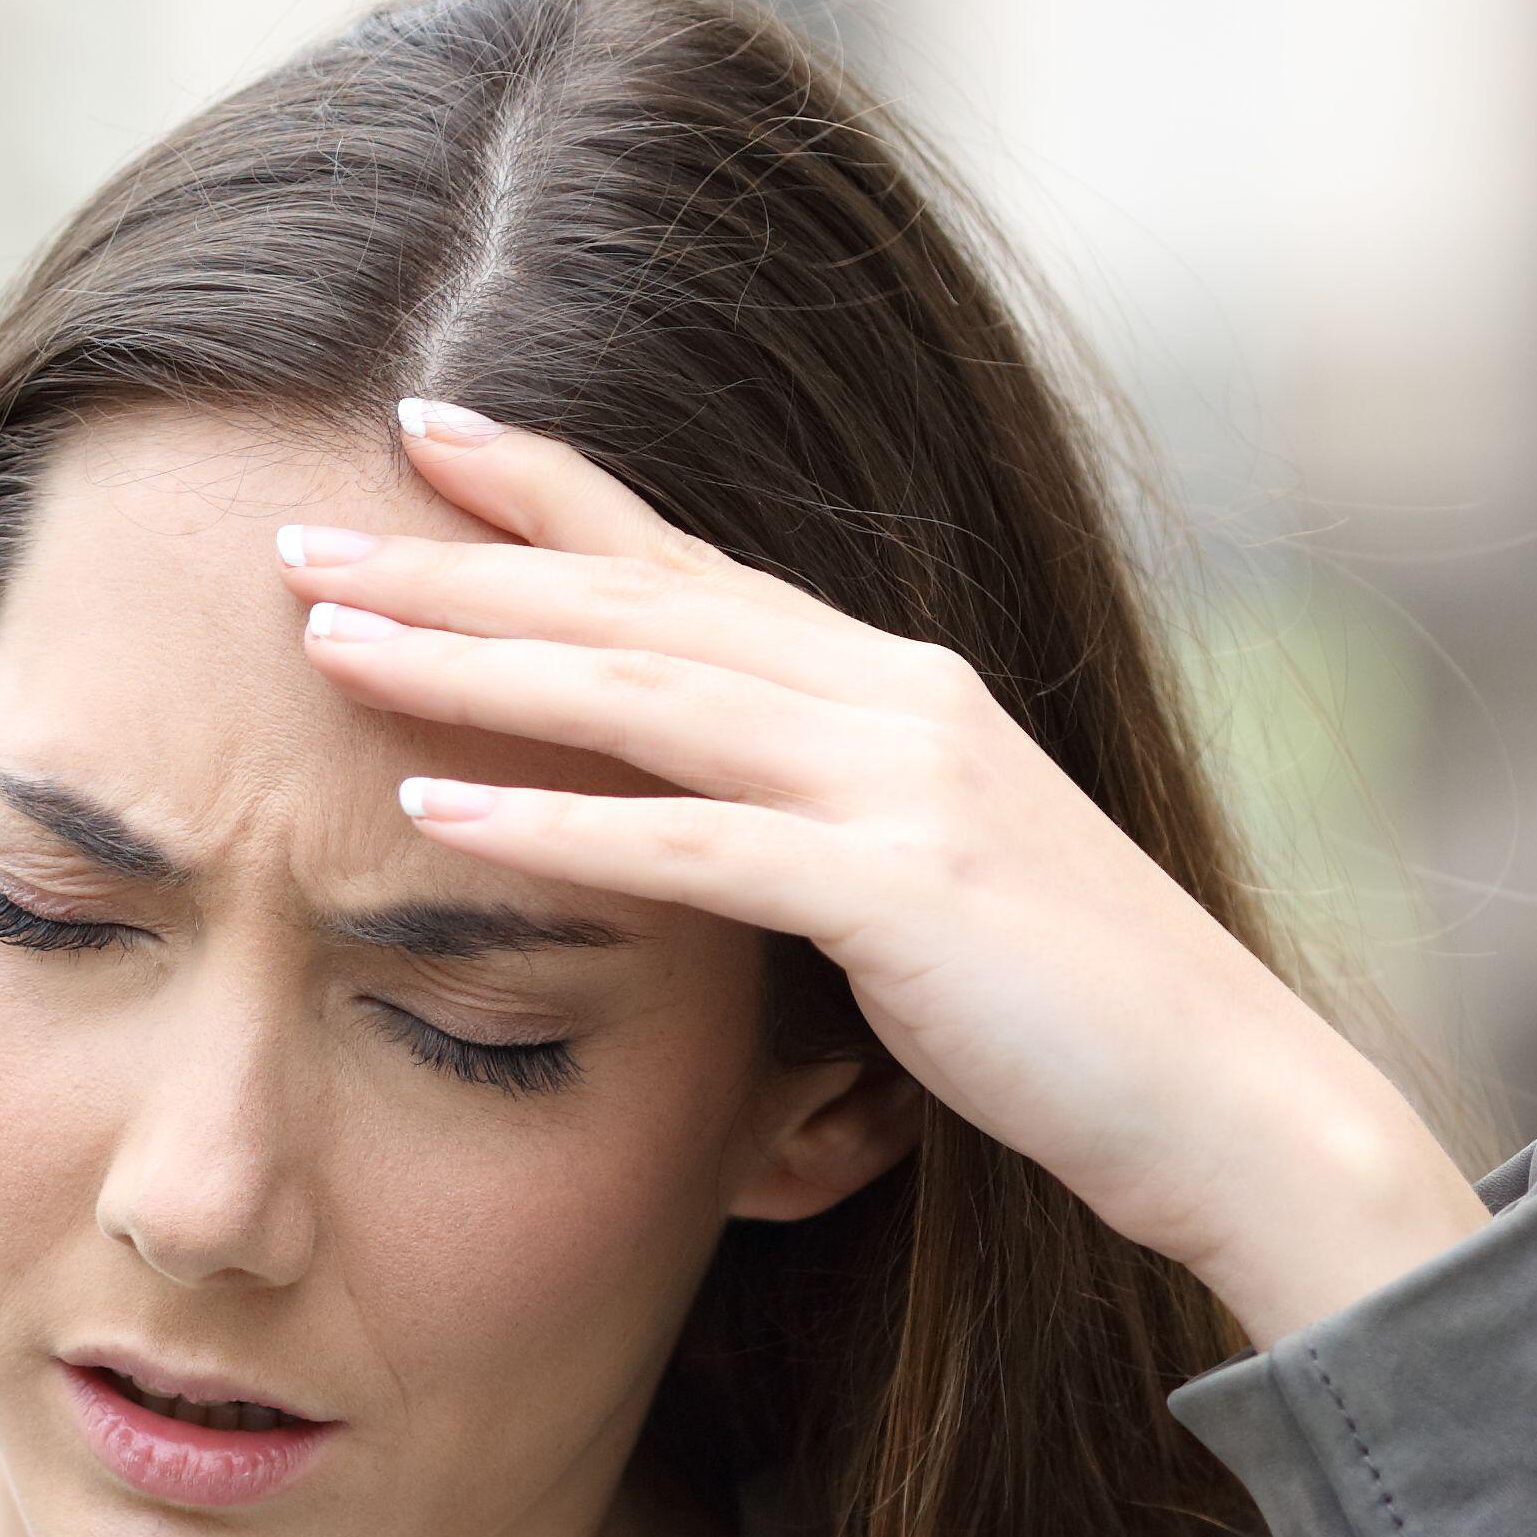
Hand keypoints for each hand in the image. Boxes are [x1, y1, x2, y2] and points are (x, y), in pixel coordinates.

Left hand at [277, 402, 1480, 1346]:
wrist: (1236, 1102)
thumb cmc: (1070, 1018)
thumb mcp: (924, 880)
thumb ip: (818, 819)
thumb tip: (701, 806)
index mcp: (895, 688)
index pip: (685, 566)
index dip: (549, 494)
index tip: (421, 434)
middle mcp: (895, 701)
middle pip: (630, 608)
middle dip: (456, 565)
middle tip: (300, 537)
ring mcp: (903, 788)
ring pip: (640, 695)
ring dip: (471, 662)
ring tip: (325, 642)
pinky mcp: (900, 895)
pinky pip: (690, 847)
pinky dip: (553, 824)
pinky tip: (429, 811)